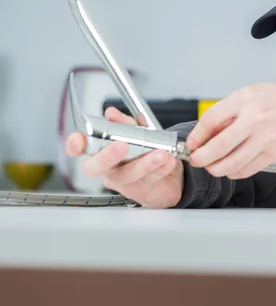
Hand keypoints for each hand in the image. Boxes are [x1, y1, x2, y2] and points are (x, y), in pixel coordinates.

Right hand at [64, 107, 184, 207]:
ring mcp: (124, 182)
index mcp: (102, 152)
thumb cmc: (146, 154)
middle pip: (96, 168)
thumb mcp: (137, 133)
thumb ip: (125, 124)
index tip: (78, 138)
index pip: (80, 149)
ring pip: (130, 174)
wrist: (170, 177)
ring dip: (146, 162)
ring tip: (161, 153)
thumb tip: (111, 113)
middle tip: (122, 145)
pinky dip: (161, 168)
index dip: (75, 145)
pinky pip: (150, 179)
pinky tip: (169, 161)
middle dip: (107, 156)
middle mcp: (109, 169)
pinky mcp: (142, 191)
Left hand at [186, 81, 275, 178]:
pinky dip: (235, 172)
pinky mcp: (275, 153)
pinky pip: (248, 169)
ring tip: (213, 166)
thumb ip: (229, 111)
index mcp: (245, 100)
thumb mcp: (252, 94)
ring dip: (217, 169)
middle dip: (201, 158)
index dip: (197, 136)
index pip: (211, 120)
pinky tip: (231, 168)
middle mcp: (255, 119)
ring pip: (232, 163)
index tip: (191, 144)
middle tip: (197, 160)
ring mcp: (266, 138)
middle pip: (218, 146)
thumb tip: (207, 133)